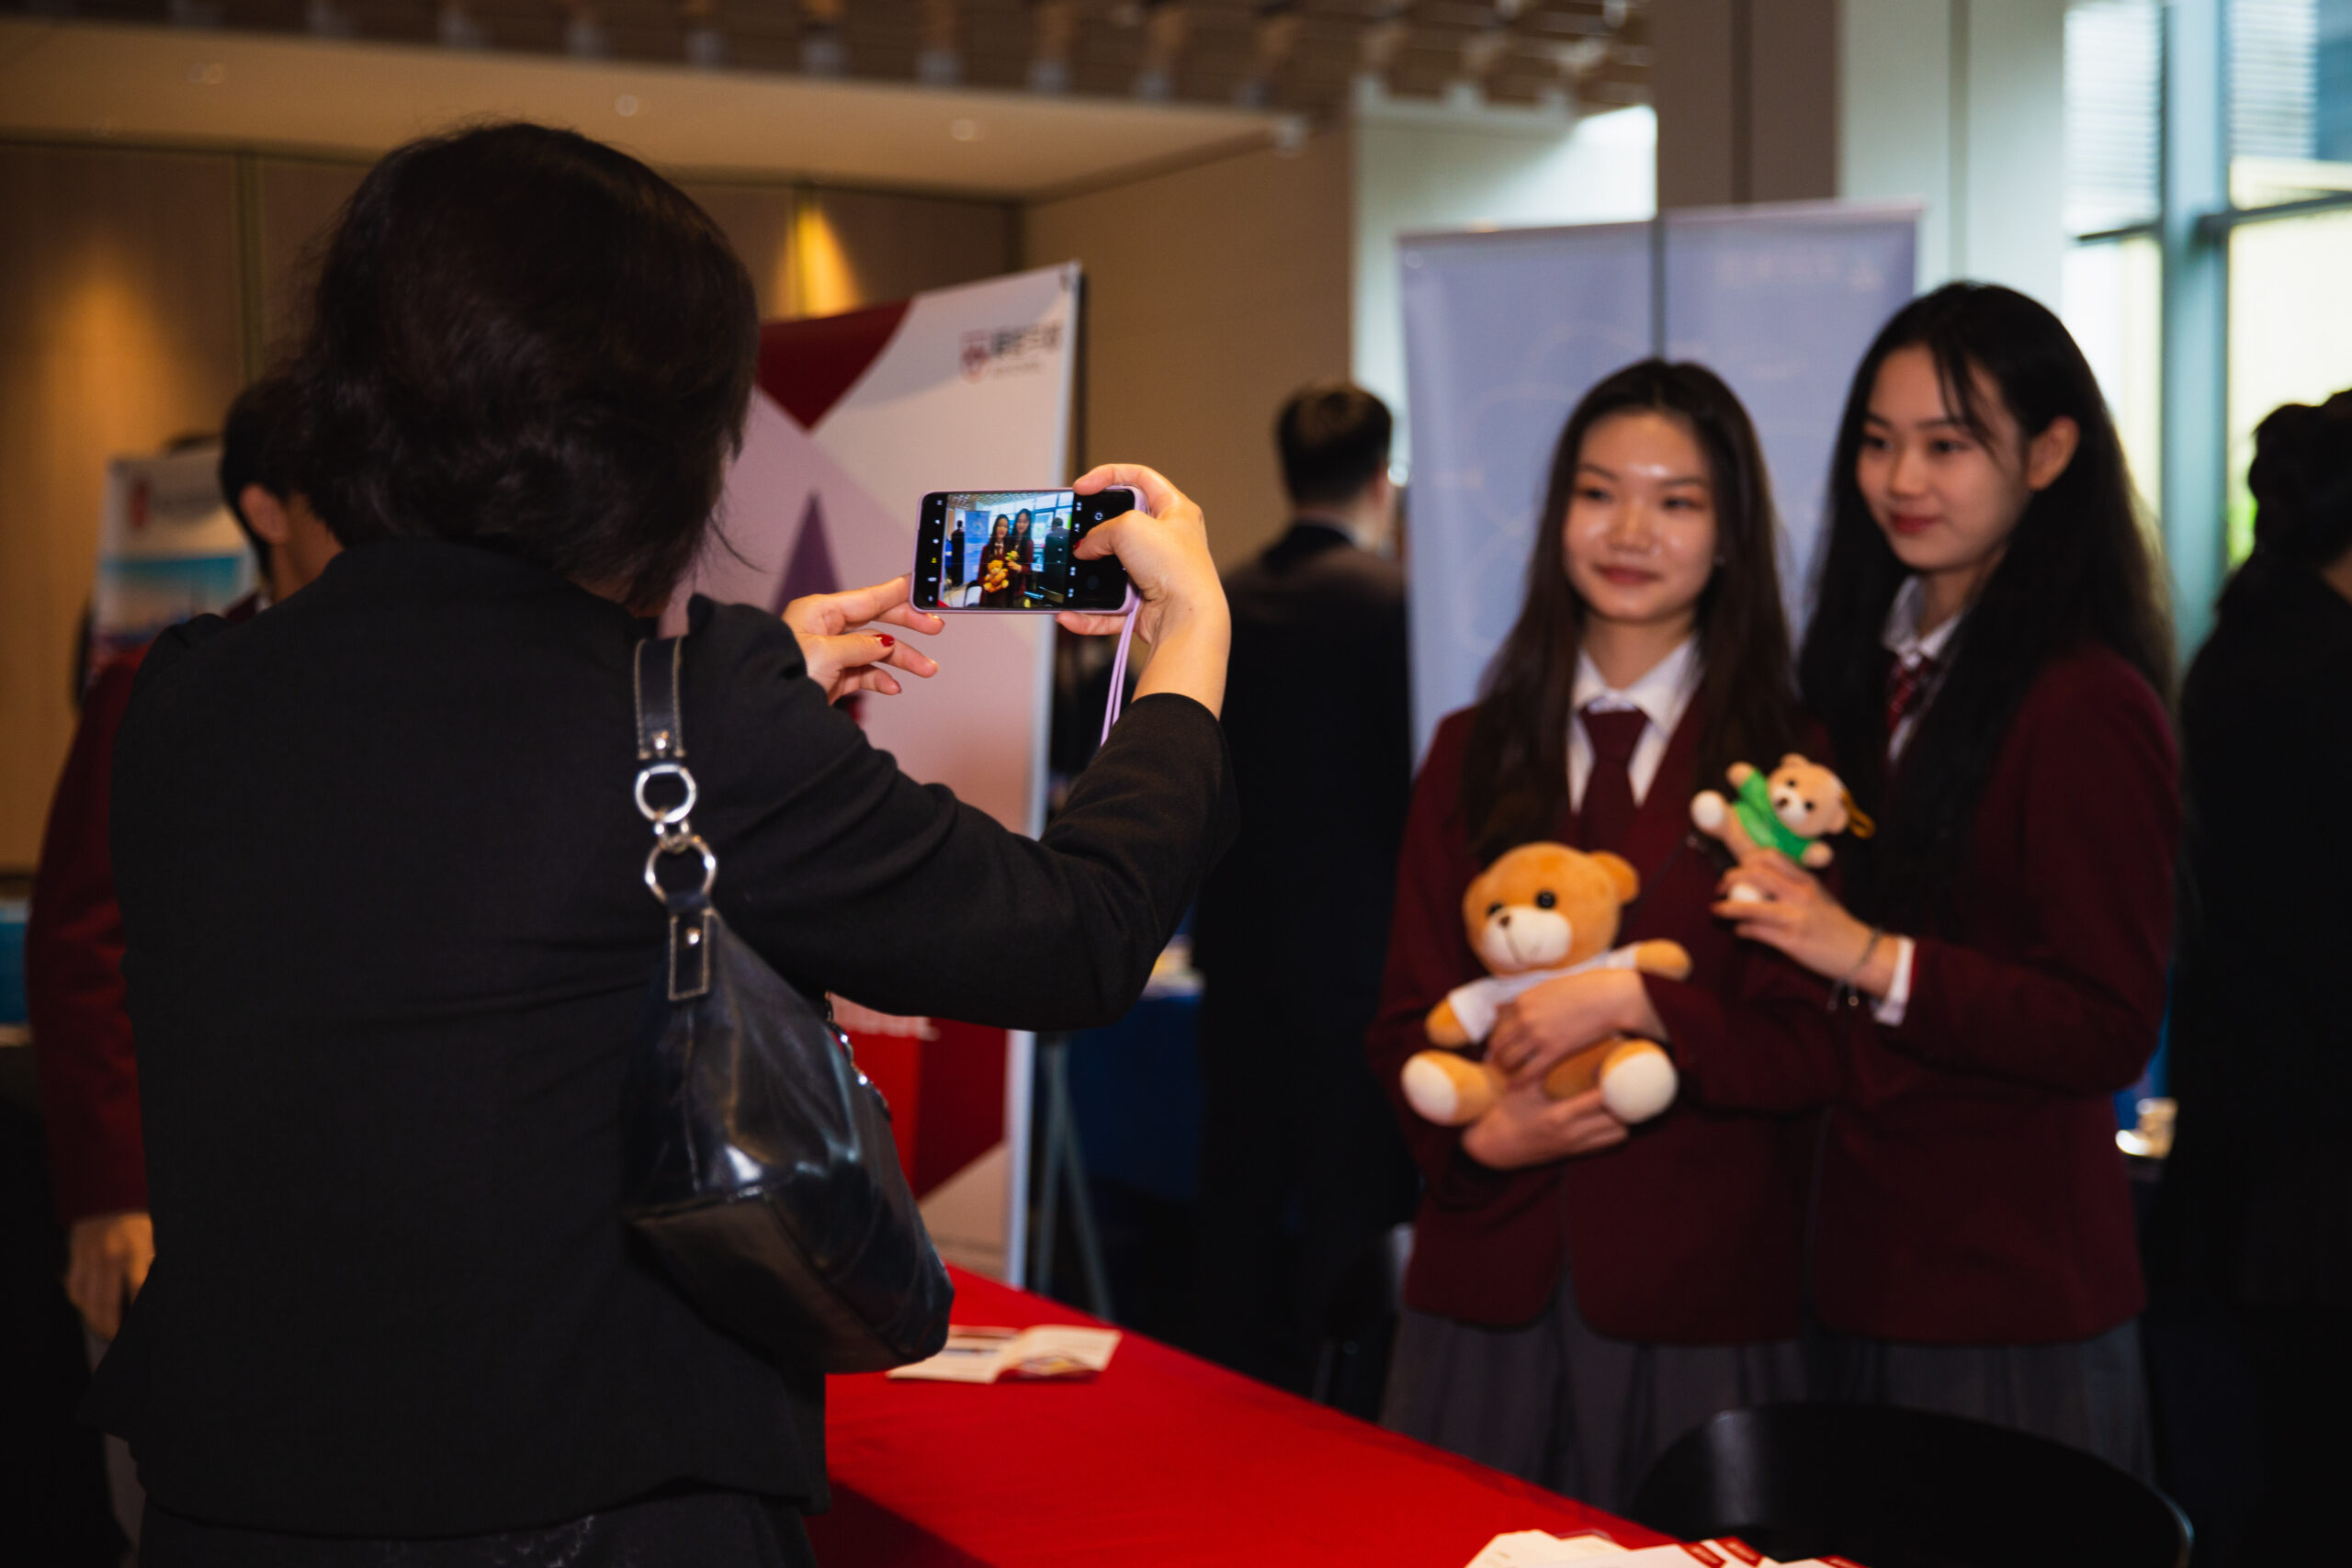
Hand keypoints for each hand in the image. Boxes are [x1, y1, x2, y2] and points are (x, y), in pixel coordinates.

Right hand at [65, 1211, 152, 1339]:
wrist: (108, 1199)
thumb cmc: (138, 1223)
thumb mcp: (155, 1237)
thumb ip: (156, 1260)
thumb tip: (165, 1283)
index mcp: (133, 1252)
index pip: (136, 1289)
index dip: (137, 1310)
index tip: (140, 1326)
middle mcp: (109, 1257)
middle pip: (106, 1301)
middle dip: (109, 1324)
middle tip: (115, 1337)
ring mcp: (89, 1258)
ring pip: (87, 1299)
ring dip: (93, 1319)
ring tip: (102, 1330)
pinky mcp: (76, 1258)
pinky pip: (74, 1288)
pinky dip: (80, 1303)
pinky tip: (88, 1311)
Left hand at [782, 576, 942, 703]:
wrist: (765, 710)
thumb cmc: (784, 676)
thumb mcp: (826, 654)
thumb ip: (860, 646)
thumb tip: (884, 642)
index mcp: (819, 612)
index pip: (867, 598)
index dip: (897, 591)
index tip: (921, 586)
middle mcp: (825, 629)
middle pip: (876, 622)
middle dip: (907, 627)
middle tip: (935, 628)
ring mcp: (831, 654)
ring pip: (875, 651)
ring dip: (902, 660)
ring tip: (927, 670)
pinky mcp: (833, 677)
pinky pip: (865, 673)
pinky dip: (881, 679)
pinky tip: (894, 687)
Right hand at [1059, 464, 1230, 716]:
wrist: (1186, 618)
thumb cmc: (1176, 568)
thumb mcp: (1129, 527)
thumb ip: (1100, 531)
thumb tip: (1085, 548)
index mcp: (1177, 511)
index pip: (1140, 477)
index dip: (1108, 476)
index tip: (1082, 487)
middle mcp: (1168, 541)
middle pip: (1122, 525)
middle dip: (1095, 530)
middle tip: (1075, 531)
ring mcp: (1155, 573)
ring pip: (1112, 567)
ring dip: (1088, 572)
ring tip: (1069, 572)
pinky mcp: (1145, 602)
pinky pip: (1108, 606)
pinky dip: (1089, 611)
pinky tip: (1071, 614)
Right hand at [1460, 1083, 1628, 1169]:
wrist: (1495, 1147)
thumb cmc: (1506, 1114)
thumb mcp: (1523, 1090)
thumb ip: (1541, 1070)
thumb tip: (1554, 1044)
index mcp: (1560, 1115)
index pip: (1600, 1101)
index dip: (1613, 1085)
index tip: (1618, 1069)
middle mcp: (1573, 1134)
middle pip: (1618, 1120)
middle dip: (1625, 1102)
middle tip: (1624, 1083)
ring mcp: (1575, 1146)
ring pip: (1617, 1135)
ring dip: (1622, 1118)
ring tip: (1619, 1099)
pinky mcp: (1574, 1153)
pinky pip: (1606, 1144)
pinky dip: (1612, 1130)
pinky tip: (1607, 1115)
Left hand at [1487, 967, 1662, 1086]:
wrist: (1609, 998)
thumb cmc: (1585, 989)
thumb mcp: (1550, 987)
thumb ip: (1530, 998)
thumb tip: (1509, 1005)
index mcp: (1523, 1001)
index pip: (1499, 1023)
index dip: (1500, 1037)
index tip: (1501, 1047)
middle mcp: (1525, 1018)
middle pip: (1499, 1043)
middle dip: (1497, 1056)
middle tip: (1499, 1066)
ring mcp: (1538, 1035)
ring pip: (1509, 1059)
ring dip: (1506, 1070)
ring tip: (1507, 1078)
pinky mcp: (1554, 1051)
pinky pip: (1528, 1071)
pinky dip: (1519, 1081)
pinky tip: (1516, 1087)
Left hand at [1714, 852, 1897, 993]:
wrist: (1861, 953)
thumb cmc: (1836, 925)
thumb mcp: (1818, 897)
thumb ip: (1793, 887)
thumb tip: (1760, 883)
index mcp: (1807, 880)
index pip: (1770, 856)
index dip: (1747, 860)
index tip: (1737, 869)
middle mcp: (1801, 895)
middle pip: (1755, 875)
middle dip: (1730, 879)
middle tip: (1721, 888)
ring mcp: (1795, 918)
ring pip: (1750, 906)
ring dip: (1727, 908)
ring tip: (1716, 910)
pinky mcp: (1791, 942)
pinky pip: (1756, 931)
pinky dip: (1742, 929)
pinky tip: (1739, 931)